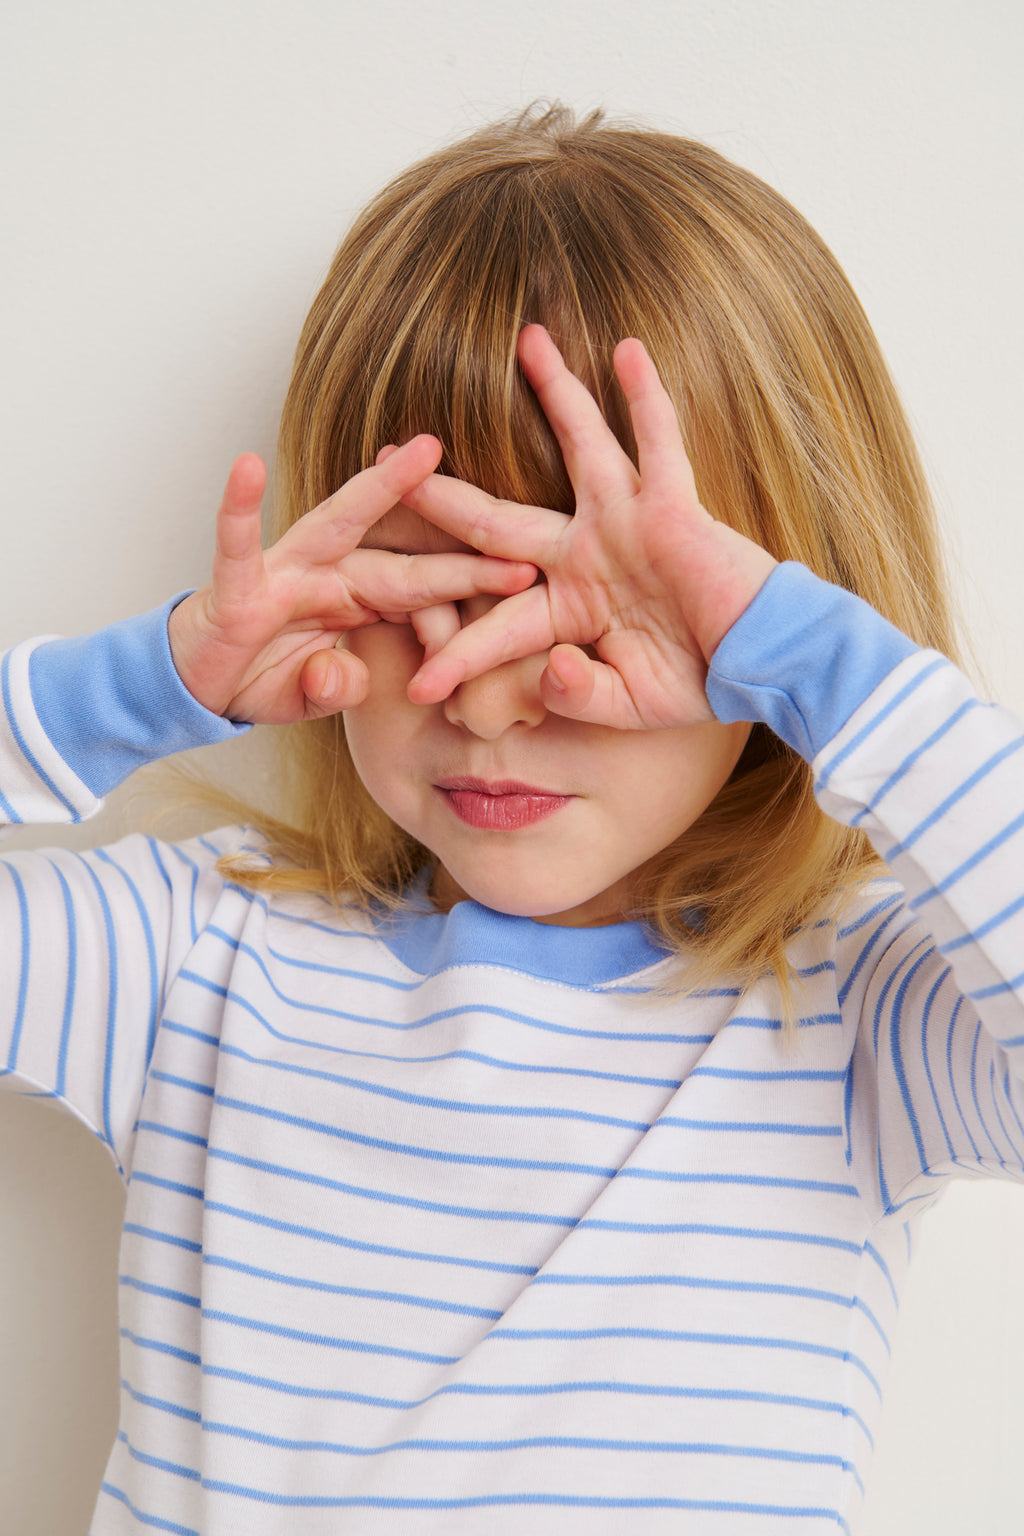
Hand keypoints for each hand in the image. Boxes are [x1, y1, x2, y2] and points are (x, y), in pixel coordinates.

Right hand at [168, 440, 535, 721]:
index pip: (427, 591)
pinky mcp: (237, 587)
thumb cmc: (266, 678)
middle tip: (523, 515)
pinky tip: (246, 467)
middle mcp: (333, 574)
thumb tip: (342, 676)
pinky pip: (236, 544)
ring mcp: (287, 574)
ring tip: (423, 450)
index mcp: (362, 600)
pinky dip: (238, 509)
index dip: (474, 582)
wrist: (199, 687)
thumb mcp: (316, 695)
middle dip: (458, 530)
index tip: (530, 574)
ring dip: (381, 488)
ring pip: (340, 524)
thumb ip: (337, 686)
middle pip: (405, 551)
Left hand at [403, 325, 776, 729]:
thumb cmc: (701, 682)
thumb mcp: (628, 704)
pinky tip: (626, 348)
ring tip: (526, 341)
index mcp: (567, 608)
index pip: (496, 627)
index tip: (417, 686)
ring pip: (579, 446)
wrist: (764, 666)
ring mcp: (626, 523)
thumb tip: (547, 668)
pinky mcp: (671, 507)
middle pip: (497, 518)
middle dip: (441, 495)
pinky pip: (659, 443)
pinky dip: (647, 398)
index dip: (458, 656)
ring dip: (554, 393)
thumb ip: (577, 693)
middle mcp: (585, 554)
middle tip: (386, 458)